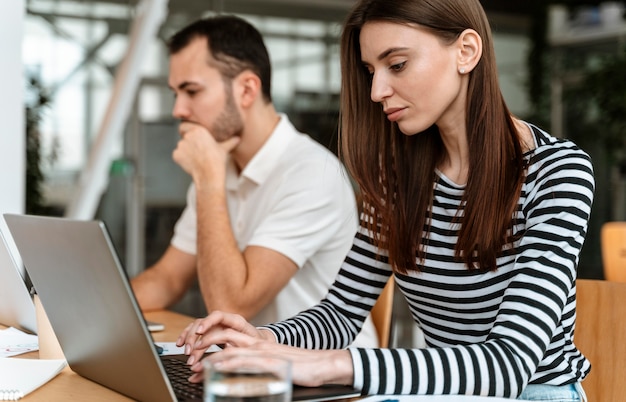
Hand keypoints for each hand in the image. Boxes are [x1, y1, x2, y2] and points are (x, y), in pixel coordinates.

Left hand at [172, 121, 239, 183]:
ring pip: (180, 147)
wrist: (209, 174)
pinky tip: (191, 163)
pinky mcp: (176, 155)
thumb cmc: (217, 161)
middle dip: (188, 143)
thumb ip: (229, 142)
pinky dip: (181, 159)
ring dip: (185, 151)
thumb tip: (237, 139)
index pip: (184, 125)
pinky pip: (177, 155)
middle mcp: (188, 136)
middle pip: (183, 137)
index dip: (186, 131)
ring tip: (196, 159)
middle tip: (197, 151)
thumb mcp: (224, 149)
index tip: (191, 137)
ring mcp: (180, 145)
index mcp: (198, 130)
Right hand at [176, 311, 273, 365]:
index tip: (199, 332)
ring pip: (197, 326)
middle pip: (204, 322)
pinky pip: (194, 331)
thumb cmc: (255, 344)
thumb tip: (225, 354)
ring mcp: (215, 325)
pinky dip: (186, 337)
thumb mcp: (250, 346)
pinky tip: (180, 344)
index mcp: (236, 321)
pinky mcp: (210, 331)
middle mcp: (224, 321)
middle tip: (190, 353)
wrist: (259, 341)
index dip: (208, 322)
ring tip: (186, 353)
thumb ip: (238, 347)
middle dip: (195, 338)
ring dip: (189, 339)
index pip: (218, 316)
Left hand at [187, 343, 353, 386]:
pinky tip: (219, 369)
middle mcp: (259, 344)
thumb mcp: (274, 364)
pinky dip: (230, 364)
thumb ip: (257, 366)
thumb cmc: (302, 367)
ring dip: (211, 360)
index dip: (209, 346)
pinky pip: (246, 361)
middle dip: (203, 349)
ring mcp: (264, 351)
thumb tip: (241, 377)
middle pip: (224, 340)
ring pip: (231, 350)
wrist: (323, 364)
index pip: (227, 340)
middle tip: (189, 362)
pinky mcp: (271, 361)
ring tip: (195, 370)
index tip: (195, 359)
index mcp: (258, 344)